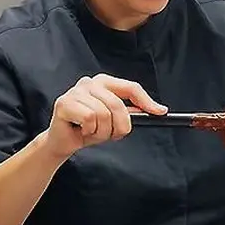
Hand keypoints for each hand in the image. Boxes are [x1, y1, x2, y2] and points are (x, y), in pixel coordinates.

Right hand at [43, 74, 165, 159]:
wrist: (64, 142)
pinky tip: (81, 130)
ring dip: (101, 132)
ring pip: (103, 114)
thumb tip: (157, 109)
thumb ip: (131, 112)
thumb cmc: (88, 129)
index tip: (160, 112)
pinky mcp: (64, 102)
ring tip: (92, 132)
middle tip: (112, 135)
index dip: (146, 101)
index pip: (131, 87)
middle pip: (117, 104)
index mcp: (104, 83)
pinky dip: (89, 131)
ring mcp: (76, 91)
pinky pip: (89, 118)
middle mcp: (90, 82)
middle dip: (119, 126)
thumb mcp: (114, 120)